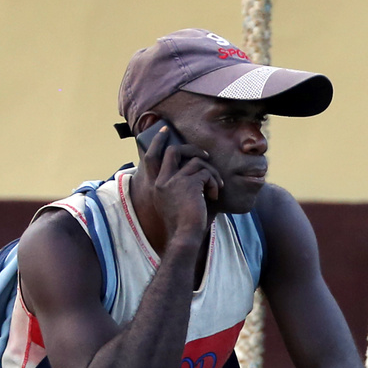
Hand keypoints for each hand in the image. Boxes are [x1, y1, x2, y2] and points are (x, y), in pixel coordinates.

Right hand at [139, 123, 223, 243]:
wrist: (185, 236)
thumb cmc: (184, 224)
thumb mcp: (176, 203)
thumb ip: (179, 186)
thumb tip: (195, 169)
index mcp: (156, 185)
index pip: (152, 157)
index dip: (158, 142)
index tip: (165, 130)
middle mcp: (163, 181)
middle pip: (174, 150)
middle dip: (192, 148)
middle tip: (205, 155)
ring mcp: (175, 181)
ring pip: (197, 162)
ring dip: (211, 172)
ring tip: (216, 186)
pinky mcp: (189, 184)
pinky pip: (206, 173)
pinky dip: (213, 182)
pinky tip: (214, 195)